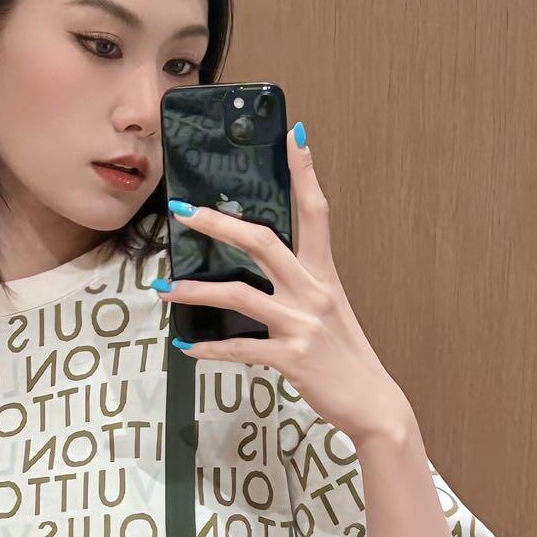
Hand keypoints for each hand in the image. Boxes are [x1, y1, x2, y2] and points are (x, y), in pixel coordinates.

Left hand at [165, 123, 413, 443]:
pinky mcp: (292, 357)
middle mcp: (313, 291)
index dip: (305, 171)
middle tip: (184, 210)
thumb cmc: (344, 355)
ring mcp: (302, 323)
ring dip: (195, 290)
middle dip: (219, 224)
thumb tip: (259, 271)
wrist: (372, 402)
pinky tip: (187, 345)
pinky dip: (208, 347)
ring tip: (165, 288)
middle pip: (262, 241)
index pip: (316, 211)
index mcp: (324, 274)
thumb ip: (301, 286)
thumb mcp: (329, 310)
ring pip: (239, 295)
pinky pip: (239, 347)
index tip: (294, 133)